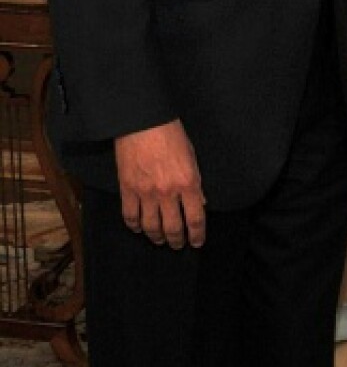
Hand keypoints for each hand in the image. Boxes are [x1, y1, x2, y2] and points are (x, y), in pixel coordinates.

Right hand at [114, 120, 205, 248]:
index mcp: (188, 183)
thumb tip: (200, 203)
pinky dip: (134, 226)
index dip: (197, 235)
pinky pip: (130, 216)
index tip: (197, 242)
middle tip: (178, 245)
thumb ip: (195, 183)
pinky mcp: (127, 189)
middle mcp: (168, 193)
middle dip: (177, 241)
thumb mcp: (192, 158)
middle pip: (173, 228)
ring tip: (159, 240)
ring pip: (151, 226)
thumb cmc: (172, 135)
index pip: (196, 218)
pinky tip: (139, 228)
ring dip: (156, 237)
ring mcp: (145, 193)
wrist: (143, 122)